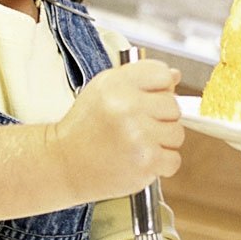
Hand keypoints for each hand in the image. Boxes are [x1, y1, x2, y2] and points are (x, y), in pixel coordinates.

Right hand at [50, 60, 183, 200]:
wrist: (63, 164)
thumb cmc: (85, 128)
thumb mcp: (103, 91)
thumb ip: (139, 79)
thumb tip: (175, 75)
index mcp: (117, 83)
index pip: (163, 74)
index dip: (160, 89)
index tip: (147, 101)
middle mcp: (127, 106)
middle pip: (173, 106)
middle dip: (160, 118)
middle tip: (136, 127)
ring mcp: (138, 135)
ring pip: (177, 133)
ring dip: (162, 142)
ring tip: (136, 144)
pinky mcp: (146, 161)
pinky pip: (174, 160)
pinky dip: (161, 164)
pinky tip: (139, 160)